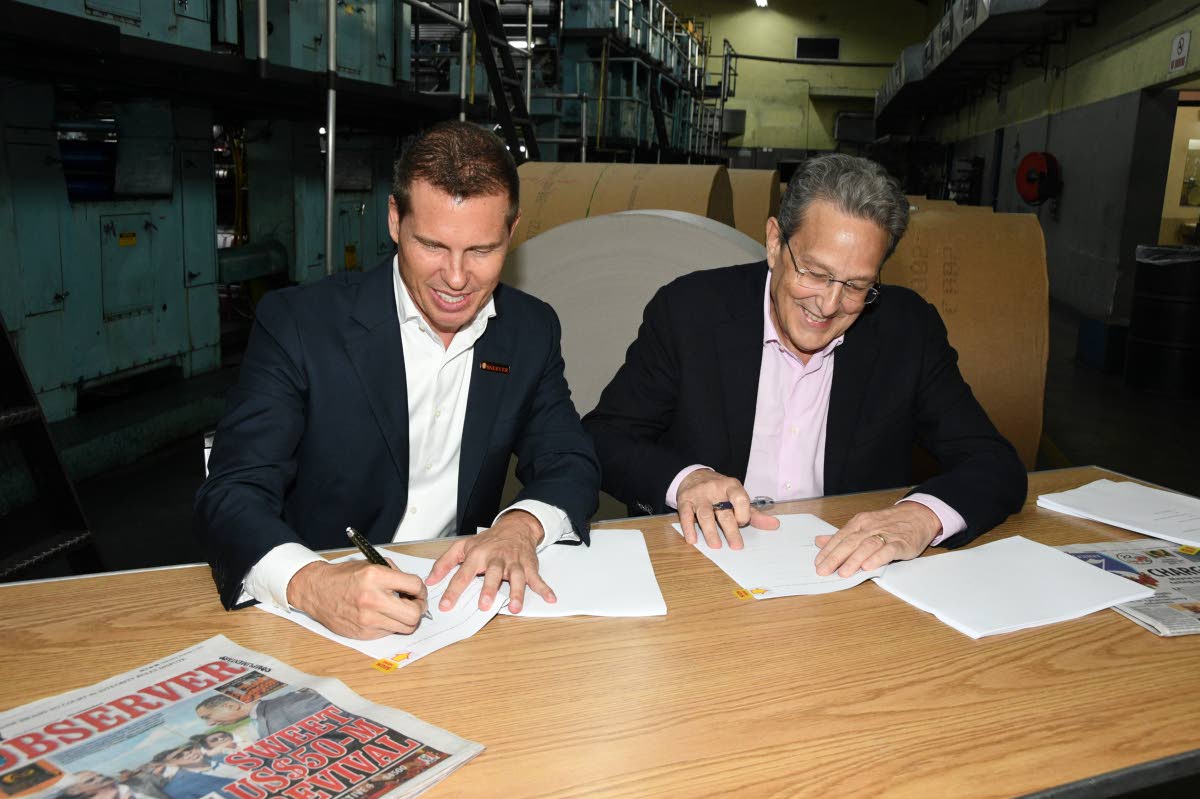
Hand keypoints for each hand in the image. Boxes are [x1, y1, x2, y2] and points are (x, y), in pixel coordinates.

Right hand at [286, 559, 427, 639]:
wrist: (316, 590)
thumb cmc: (343, 576)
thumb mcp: (370, 564)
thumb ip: (394, 574)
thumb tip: (414, 588)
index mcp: (375, 577)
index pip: (414, 586)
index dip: (421, 589)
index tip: (418, 591)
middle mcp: (372, 599)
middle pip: (414, 614)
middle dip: (419, 608)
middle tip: (415, 604)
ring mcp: (368, 619)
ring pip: (405, 627)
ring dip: (407, 619)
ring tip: (400, 611)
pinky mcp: (364, 633)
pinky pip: (389, 632)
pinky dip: (391, 625)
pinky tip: (383, 616)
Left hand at [425, 510, 551, 613]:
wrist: (514, 527)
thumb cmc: (487, 541)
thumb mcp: (462, 547)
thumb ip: (445, 563)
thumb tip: (431, 579)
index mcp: (478, 555)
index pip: (463, 573)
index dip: (453, 590)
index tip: (446, 605)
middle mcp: (496, 558)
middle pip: (492, 574)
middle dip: (489, 589)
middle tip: (484, 605)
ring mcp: (514, 562)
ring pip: (516, 577)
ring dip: (517, 592)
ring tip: (515, 607)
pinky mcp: (528, 566)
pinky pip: (537, 578)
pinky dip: (544, 588)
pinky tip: (550, 598)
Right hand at [676, 469, 778, 548]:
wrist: (693, 476)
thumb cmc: (719, 491)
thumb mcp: (737, 497)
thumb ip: (754, 513)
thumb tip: (774, 525)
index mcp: (731, 486)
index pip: (740, 498)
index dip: (743, 513)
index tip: (743, 523)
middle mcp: (714, 489)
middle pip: (723, 511)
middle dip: (730, 530)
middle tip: (736, 546)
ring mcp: (698, 495)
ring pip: (705, 514)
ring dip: (710, 531)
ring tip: (716, 545)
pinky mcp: (684, 501)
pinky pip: (686, 515)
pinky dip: (688, 528)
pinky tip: (693, 540)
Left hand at [813, 502, 940, 576]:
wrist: (918, 516)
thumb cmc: (889, 523)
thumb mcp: (863, 525)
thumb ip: (842, 536)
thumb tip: (819, 541)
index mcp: (860, 522)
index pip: (840, 537)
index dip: (828, 550)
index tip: (818, 563)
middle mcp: (871, 527)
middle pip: (850, 542)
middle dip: (835, 557)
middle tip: (824, 571)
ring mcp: (886, 534)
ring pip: (867, 546)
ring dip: (854, 560)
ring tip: (843, 572)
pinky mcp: (901, 543)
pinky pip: (888, 550)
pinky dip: (877, 558)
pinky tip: (868, 567)